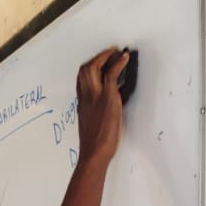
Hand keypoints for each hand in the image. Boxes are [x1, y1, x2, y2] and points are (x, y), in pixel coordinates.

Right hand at [76, 47, 129, 165]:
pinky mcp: (107, 98)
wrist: (94, 153)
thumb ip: (94, 115)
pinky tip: (124, 57)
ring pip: (93, 68)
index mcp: (82, 104)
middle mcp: (86, 97)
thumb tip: (103, 112)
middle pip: (84, 70)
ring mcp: (95, 97)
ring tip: (116, 52)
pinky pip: (111, 74)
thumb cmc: (94, 146)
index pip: (81, 81)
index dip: (89, 69)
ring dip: (105, 57)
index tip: (98, 64)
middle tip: (108, 53)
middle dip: (96, 58)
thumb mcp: (91, 127)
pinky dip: (118, 63)